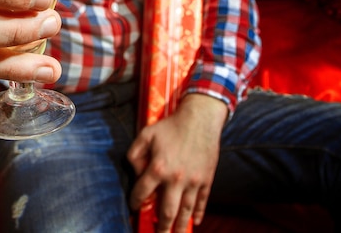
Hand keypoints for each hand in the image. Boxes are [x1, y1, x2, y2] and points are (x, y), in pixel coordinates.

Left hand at [127, 94, 227, 232]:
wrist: (200, 118)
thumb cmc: (171, 125)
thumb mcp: (146, 134)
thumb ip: (135, 154)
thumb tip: (136, 172)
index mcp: (158, 168)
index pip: (142, 193)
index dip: (136, 201)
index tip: (135, 206)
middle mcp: (175, 179)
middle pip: (166, 212)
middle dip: (161, 227)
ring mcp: (193, 181)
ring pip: (185, 211)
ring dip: (180, 226)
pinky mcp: (206, 179)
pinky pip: (202, 201)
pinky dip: (198, 213)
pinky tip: (195, 222)